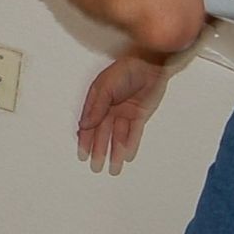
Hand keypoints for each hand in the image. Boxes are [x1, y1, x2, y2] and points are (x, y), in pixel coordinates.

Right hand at [76, 54, 167, 173]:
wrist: (150, 63)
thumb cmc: (125, 70)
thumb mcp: (106, 87)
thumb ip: (96, 107)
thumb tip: (84, 125)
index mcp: (98, 100)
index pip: (89, 124)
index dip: (85, 140)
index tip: (83, 155)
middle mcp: (110, 109)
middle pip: (103, 134)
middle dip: (99, 151)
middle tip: (96, 167)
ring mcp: (125, 113)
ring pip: (118, 136)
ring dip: (115, 152)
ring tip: (114, 169)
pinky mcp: (140, 115)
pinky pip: (134, 133)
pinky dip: (131, 144)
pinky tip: (127, 156)